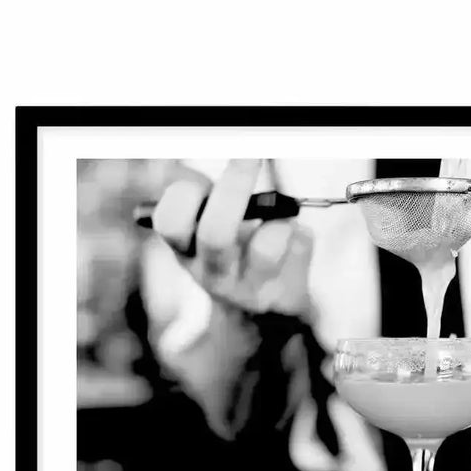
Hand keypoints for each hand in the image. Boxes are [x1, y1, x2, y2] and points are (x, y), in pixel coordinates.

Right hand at [152, 159, 312, 316]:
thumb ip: (201, 195)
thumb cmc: (231, 256)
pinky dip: (300, 231)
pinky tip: (293, 241)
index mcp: (186, 252)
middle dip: (234, 187)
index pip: (170, 222)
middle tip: (250, 156)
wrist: (258, 318)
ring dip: (277, 221)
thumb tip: (220, 152)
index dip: (186, 192)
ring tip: (278, 221)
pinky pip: (300, 244)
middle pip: (216, 233)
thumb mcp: (204, 231)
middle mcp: (213, 275)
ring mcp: (251, 290)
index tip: (208, 174)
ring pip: (267, 246)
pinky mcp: (286, 296)